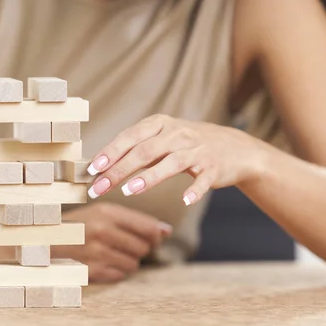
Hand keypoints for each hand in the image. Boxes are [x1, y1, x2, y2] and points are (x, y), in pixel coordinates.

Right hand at [53, 202, 171, 282]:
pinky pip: (120, 276)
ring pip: (134, 264)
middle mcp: (102, 231)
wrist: (43, 241)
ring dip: (127, 261)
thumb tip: (167, 231)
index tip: (153, 238)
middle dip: (139, 249)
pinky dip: (115, 271)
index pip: (149, 228)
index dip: (155, 236)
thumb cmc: (79, 226)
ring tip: (111, 253)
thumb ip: (135, 220)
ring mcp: (97, 252)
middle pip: (144, 248)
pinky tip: (102, 262)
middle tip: (124, 245)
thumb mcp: (102, 213)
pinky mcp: (92, 271)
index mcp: (107, 212)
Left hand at [86, 115, 265, 205]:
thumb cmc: (187, 145)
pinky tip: (184, 201)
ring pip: (171, 162)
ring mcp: (198, 149)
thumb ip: (135, 150)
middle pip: (144, 151)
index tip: (91, 169)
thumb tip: (100, 166)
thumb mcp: (161, 140)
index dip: (110, 152)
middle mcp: (178, 134)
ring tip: (130, 191)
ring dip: (149, 177)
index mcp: (161, 124)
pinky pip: (204, 180)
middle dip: (118, 170)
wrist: (234, 148)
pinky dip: (195, 190)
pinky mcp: (214, 166)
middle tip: (99, 188)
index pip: (130, 137)